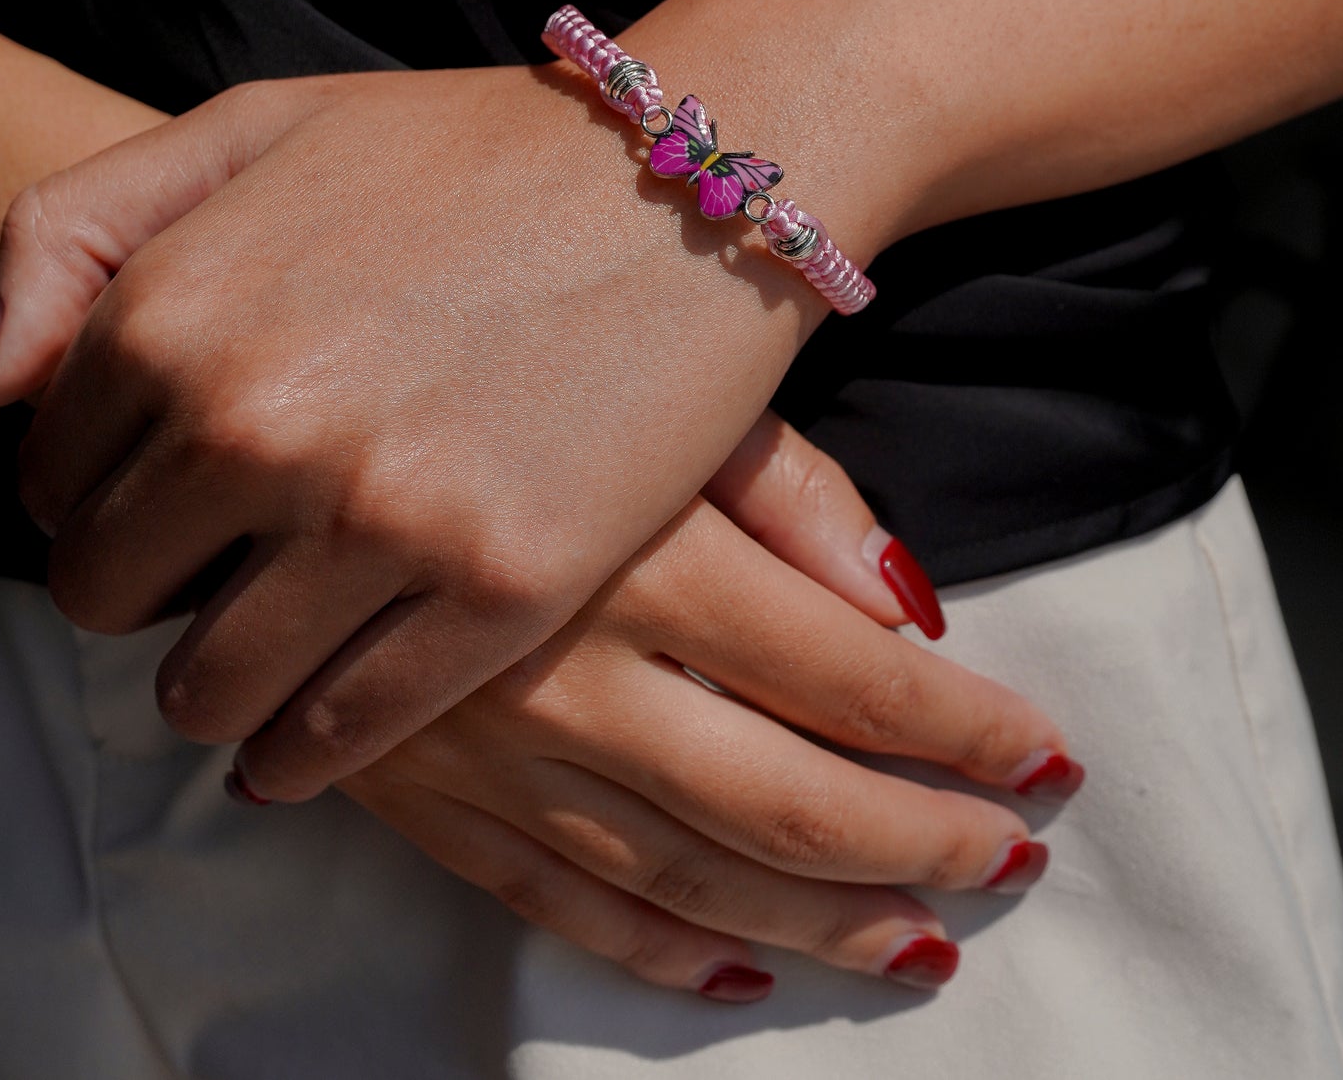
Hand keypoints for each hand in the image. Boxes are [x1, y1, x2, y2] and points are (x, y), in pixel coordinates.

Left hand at [0, 66, 825, 799]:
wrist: (687, 176)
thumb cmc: (471, 152)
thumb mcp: (254, 127)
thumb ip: (78, 235)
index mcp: (177, 311)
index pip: (51, 487)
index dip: (109, 500)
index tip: (178, 501)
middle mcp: (257, 422)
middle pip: (110, 601)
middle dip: (155, 594)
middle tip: (230, 570)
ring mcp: (382, 516)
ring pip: (208, 694)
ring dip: (223, 685)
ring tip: (279, 643)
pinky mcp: (500, 588)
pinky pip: (339, 737)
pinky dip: (307, 753)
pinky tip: (317, 729)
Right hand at [335, 451, 1078, 999]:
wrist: (300, 411)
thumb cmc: (510, 371)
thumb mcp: (659, 387)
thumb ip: (793, 494)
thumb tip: (910, 614)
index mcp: (645, 552)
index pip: (855, 678)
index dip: (968, 733)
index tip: (1042, 759)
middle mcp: (568, 665)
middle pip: (789, 799)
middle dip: (923, 841)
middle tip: (1010, 860)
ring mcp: (487, 744)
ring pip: (688, 873)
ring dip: (822, 921)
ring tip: (921, 941)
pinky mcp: (418, 791)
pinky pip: (554, 902)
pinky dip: (659, 949)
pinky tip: (744, 971)